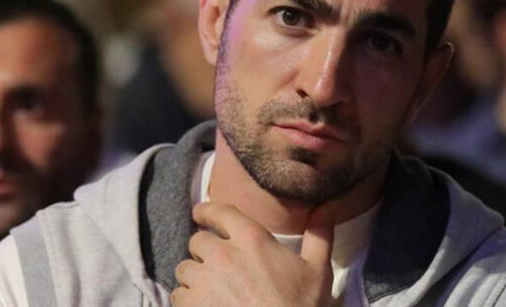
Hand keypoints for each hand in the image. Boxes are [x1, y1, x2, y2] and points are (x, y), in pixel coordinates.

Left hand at [171, 201, 334, 306]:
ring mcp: (205, 281)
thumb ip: (319, 235)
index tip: (200, 213)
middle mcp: (223, 254)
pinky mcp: (193, 306)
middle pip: (197, 241)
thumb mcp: (318, 269)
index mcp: (252, 238)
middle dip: (204, 250)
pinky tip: (203, 305)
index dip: (206, 211)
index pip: (218, 211)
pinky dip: (187, 299)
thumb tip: (327, 208)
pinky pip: (178, 295)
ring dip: (194, 276)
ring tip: (209, 287)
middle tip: (216, 263)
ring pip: (184, 268)